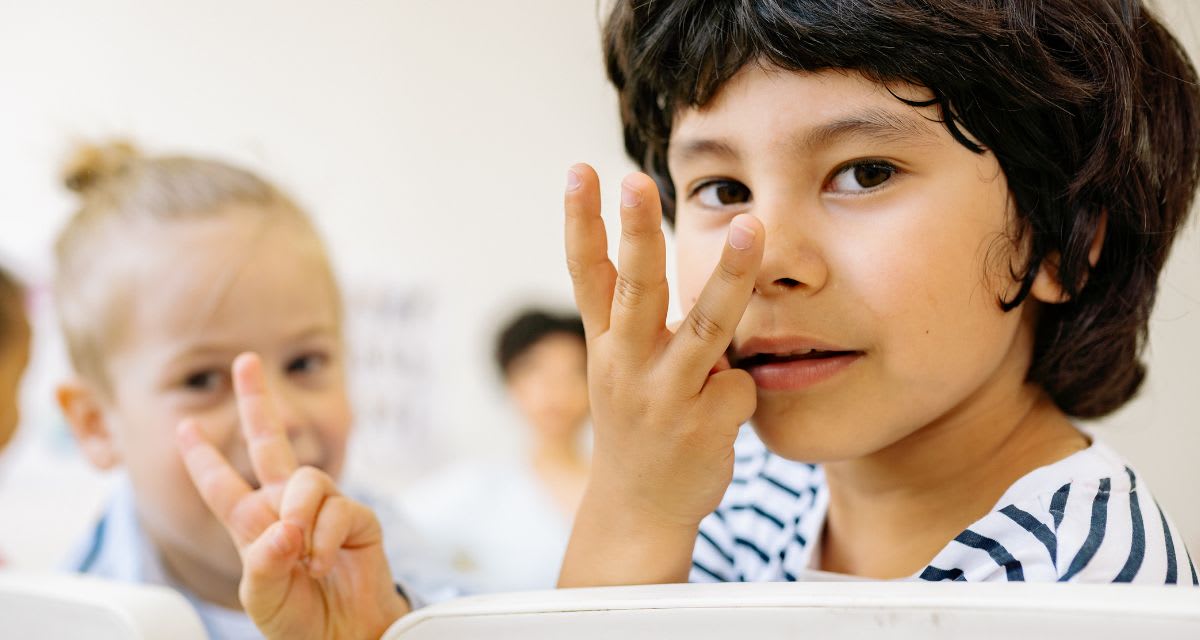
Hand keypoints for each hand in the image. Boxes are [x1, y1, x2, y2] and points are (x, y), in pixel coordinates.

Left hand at [177, 353, 408, 639]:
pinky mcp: (358, 519)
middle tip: (246, 362)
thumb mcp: (260, 599)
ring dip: (301, 517)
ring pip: (307, 480)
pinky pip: (339, 509)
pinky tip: (325, 561)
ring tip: (305, 557)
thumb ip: (261, 562)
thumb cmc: (300, 619)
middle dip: (256, 400)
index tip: (184, 427)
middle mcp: (287, 508)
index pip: (222, 484)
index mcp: (254, 525)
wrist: (347, 637)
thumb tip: (285, 527)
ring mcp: (324, 510)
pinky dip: (326, 538)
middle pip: (270, 442)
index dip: (202, 457)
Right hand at [558, 165, 763, 585]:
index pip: (587, 274)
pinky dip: (741, 389)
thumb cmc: (638, 419)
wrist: (640, 507)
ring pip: (705, 326)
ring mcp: (665, 396)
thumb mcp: (618, 364)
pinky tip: (724, 414)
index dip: (581, 222)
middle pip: (637, 290)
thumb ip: (630, 313)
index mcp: (605, 344)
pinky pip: (741, 383)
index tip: (581, 170)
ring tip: (750, 227)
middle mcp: (627, 366)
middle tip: (638, 181)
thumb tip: (649, 246)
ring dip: (729, 275)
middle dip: (639, 233)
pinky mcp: (703, 425)